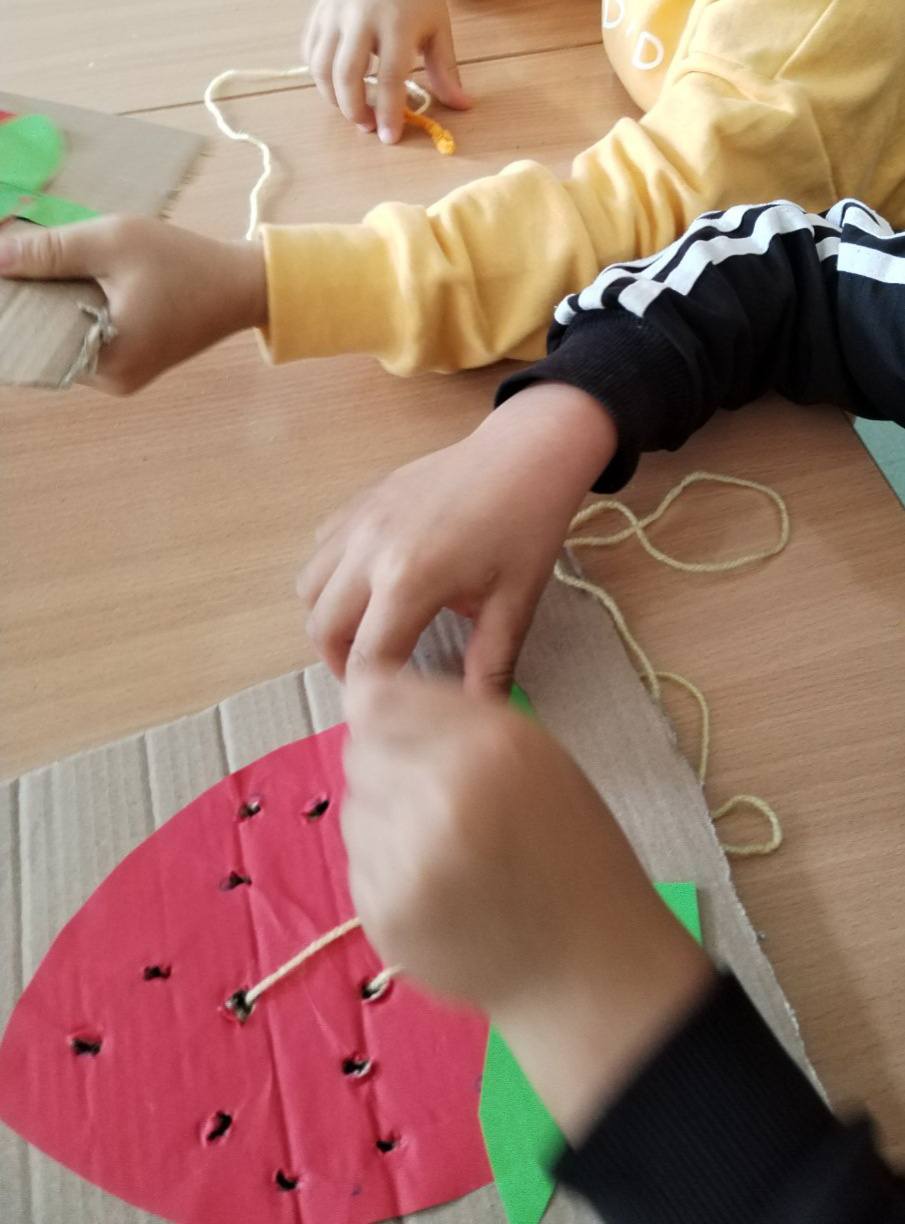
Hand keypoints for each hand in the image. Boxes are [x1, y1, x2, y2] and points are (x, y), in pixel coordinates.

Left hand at [0, 217, 266, 394]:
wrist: (240, 285)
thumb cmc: (183, 262)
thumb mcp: (114, 241)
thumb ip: (51, 250)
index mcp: (108, 361)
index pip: (34, 341)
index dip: (14, 307)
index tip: (11, 277)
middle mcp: (111, 382)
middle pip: (47, 344)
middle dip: (32, 305)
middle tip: (29, 266)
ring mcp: (120, 380)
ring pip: (65, 343)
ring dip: (54, 309)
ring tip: (55, 273)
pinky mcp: (128, 369)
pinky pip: (85, 344)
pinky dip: (75, 317)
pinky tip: (78, 287)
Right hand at [299, 382, 617, 696]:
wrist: (527, 453)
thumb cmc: (527, 527)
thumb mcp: (515, 603)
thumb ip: (489, 666)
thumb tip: (477, 715)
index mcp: (410, 580)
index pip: (366, 659)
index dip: (373, 697)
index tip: (390, 712)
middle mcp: (370, 550)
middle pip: (322, 628)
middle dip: (342, 665)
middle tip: (379, 679)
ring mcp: (358, 521)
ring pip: (309, 588)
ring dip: (329, 620)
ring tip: (368, 633)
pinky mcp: (359, 502)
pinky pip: (320, 550)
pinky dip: (331, 577)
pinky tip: (369, 585)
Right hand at [303, 0, 471, 143]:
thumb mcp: (437, 26)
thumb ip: (444, 68)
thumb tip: (461, 105)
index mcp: (396, 22)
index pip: (390, 77)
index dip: (389, 112)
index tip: (390, 137)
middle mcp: (359, 17)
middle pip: (346, 76)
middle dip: (354, 110)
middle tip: (368, 126)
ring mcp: (334, 12)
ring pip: (320, 67)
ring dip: (333, 98)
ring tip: (352, 108)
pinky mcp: (318, 11)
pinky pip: (309, 51)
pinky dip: (320, 75)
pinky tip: (337, 83)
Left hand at [342, 671, 714, 1140]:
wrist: (587, 964)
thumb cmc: (570, 849)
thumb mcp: (535, 755)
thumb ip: (454, 718)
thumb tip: (366, 693)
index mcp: (489, 747)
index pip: (378, 696)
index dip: (379, 706)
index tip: (396, 726)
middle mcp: (442, 795)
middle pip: (359, 751)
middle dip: (388, 765)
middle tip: (439, 797)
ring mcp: (407, 860)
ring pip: (355, 808)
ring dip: (385, 817)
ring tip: (446, 847)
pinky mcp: (383, 913)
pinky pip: (359, 863)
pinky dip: (387, 868)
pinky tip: (439, 885)